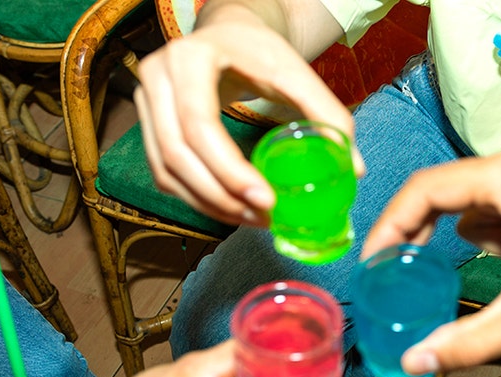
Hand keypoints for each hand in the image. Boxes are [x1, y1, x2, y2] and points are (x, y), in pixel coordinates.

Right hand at [134, 3, 357, 225]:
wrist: (226, 32)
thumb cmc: (258, 50)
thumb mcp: (295, 71)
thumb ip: (327, 114)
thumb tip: (354, 168)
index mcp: (190, 58)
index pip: (199, 124)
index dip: (229, 170)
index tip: (266, 200)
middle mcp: (156, 78)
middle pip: (177, 154)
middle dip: (222, 196)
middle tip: (263, 218)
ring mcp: (146, 102)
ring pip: (166, 171)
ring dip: (210, 204)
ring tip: (252, 219)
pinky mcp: (148, 125)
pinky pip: (164, 175)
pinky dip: (197, 198)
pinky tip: (231, 208)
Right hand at [365, 144, 500, 374]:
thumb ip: (467, 342)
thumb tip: (414, 363)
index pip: (425, 189)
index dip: (390, 226)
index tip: (374, 263)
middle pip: (441, 192)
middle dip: (415, 235)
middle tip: (391, 273)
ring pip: (466, 202)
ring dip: (453, 237)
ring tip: (443, 276)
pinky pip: (492, 208)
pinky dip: (484, 237)